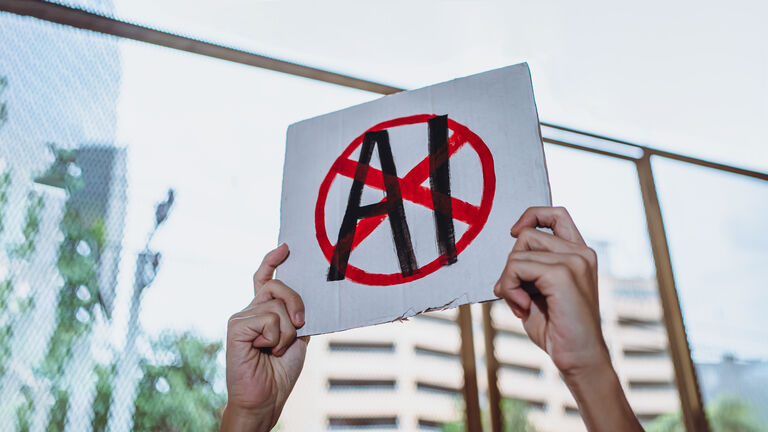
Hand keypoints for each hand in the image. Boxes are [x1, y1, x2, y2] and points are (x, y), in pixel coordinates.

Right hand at [221, 244, 307, 431]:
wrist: (266, 398)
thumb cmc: (280, 371)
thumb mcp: (297, 337)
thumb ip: (297, 314)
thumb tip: (308, 296)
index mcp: (263, 312)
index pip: (264, 279)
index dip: (272, 261)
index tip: (286, 247)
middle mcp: (250, 311)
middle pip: (277, 286)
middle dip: (296, 302)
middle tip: (301, 323)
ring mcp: (241, 317)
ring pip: (277, 306)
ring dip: (288, 332)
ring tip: (276, 350)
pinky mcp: (236, 326)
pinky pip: (268, 319)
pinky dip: (275, 338)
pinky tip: (264, 351)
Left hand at [494, 207, 641, 431]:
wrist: (579, 358)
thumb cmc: (558, 328)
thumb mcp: (539, 289)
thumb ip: (529, 266)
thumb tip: (510, 253)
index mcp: (579, 253)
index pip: (556, 214)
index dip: (531, 216)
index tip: (515, 233)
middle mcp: (581, 252)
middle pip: (528, 235)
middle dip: (511, 264)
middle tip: (516, 294)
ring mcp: (574, 261)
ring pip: (518, 252)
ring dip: (509, 280)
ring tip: (522, 304)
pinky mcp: (562, 274)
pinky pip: (516, 267)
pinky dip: (510, 288)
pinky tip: (523, 307)